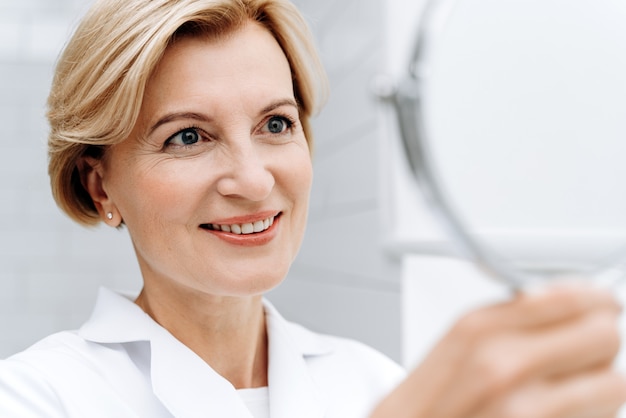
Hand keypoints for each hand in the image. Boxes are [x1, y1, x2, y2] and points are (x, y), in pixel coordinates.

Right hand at [372, 283, 625, 417]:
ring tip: (565, 391)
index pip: (572, 298)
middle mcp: (504, 367)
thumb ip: (510, 319)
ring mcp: (525, 412)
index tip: (600, 306)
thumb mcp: (456, 345)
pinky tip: (556, 415)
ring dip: (597, 387)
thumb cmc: (429, 406)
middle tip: (582, 351)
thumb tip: (572, 302)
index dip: (596, 301)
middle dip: (598, 342)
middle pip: (603, 335)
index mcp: (478, 330)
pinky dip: (588, 416)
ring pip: (613, 384)